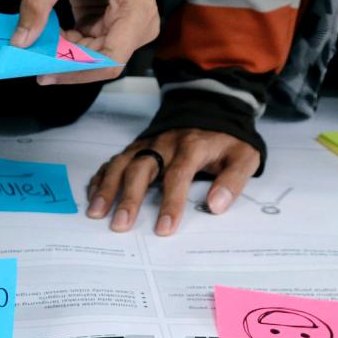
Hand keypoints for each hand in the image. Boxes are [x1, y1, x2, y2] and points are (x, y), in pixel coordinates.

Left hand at [12, 0, 158, 84]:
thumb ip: (37, 3)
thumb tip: (22, 41)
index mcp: (137, 12)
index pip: (110, 60)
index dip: (77, 72)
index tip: (46, 73)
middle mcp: (139, 25)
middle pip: (100, 62)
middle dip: (66, 62)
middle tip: (32, 59)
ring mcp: (127, 28)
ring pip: (91, 58)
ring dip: (62, 54)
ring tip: (36, 43)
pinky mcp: (111, 26)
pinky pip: (87, 47)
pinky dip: (65, 44)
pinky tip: (47, 34)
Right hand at [86, 129, 260, 234]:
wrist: (212, 109)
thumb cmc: (226, 140)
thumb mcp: (244, 156)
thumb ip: (233, 180)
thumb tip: (216, 206)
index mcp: (192, 146)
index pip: (178, 175)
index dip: (171, 202)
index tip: (165, 229)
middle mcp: (165, 143)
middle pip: (142, 168)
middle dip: (129, 198)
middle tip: (121, 225)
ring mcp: (147, 144)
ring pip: (122, 163)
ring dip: (107, 188)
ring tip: (96, 213)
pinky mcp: (137, 146)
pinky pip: (114, 160)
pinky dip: (101, 178)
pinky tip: (93, 197)